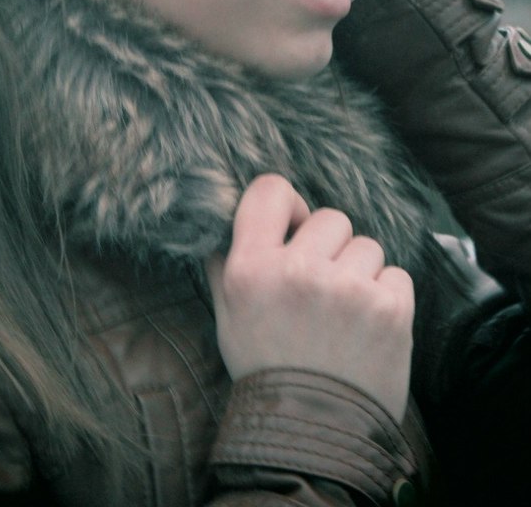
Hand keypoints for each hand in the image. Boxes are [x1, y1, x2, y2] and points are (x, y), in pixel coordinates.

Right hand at [206, 174, 413, 422]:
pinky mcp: (390, 308)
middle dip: (329, 248)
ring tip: (344, 313)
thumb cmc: (267, 368)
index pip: (271, 190)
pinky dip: (387, 296)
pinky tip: (367, 326)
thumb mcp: (228, 313)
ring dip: (359, 273)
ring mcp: (347, 288)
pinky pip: (395, 274)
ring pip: (366, 245)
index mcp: (251, 268)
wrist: (313, 433)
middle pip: (331, 218)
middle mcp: (298, 271)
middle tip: (321, 288)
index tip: (295, 229)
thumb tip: (235, 213)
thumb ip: (227, 259)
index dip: (289, 205)